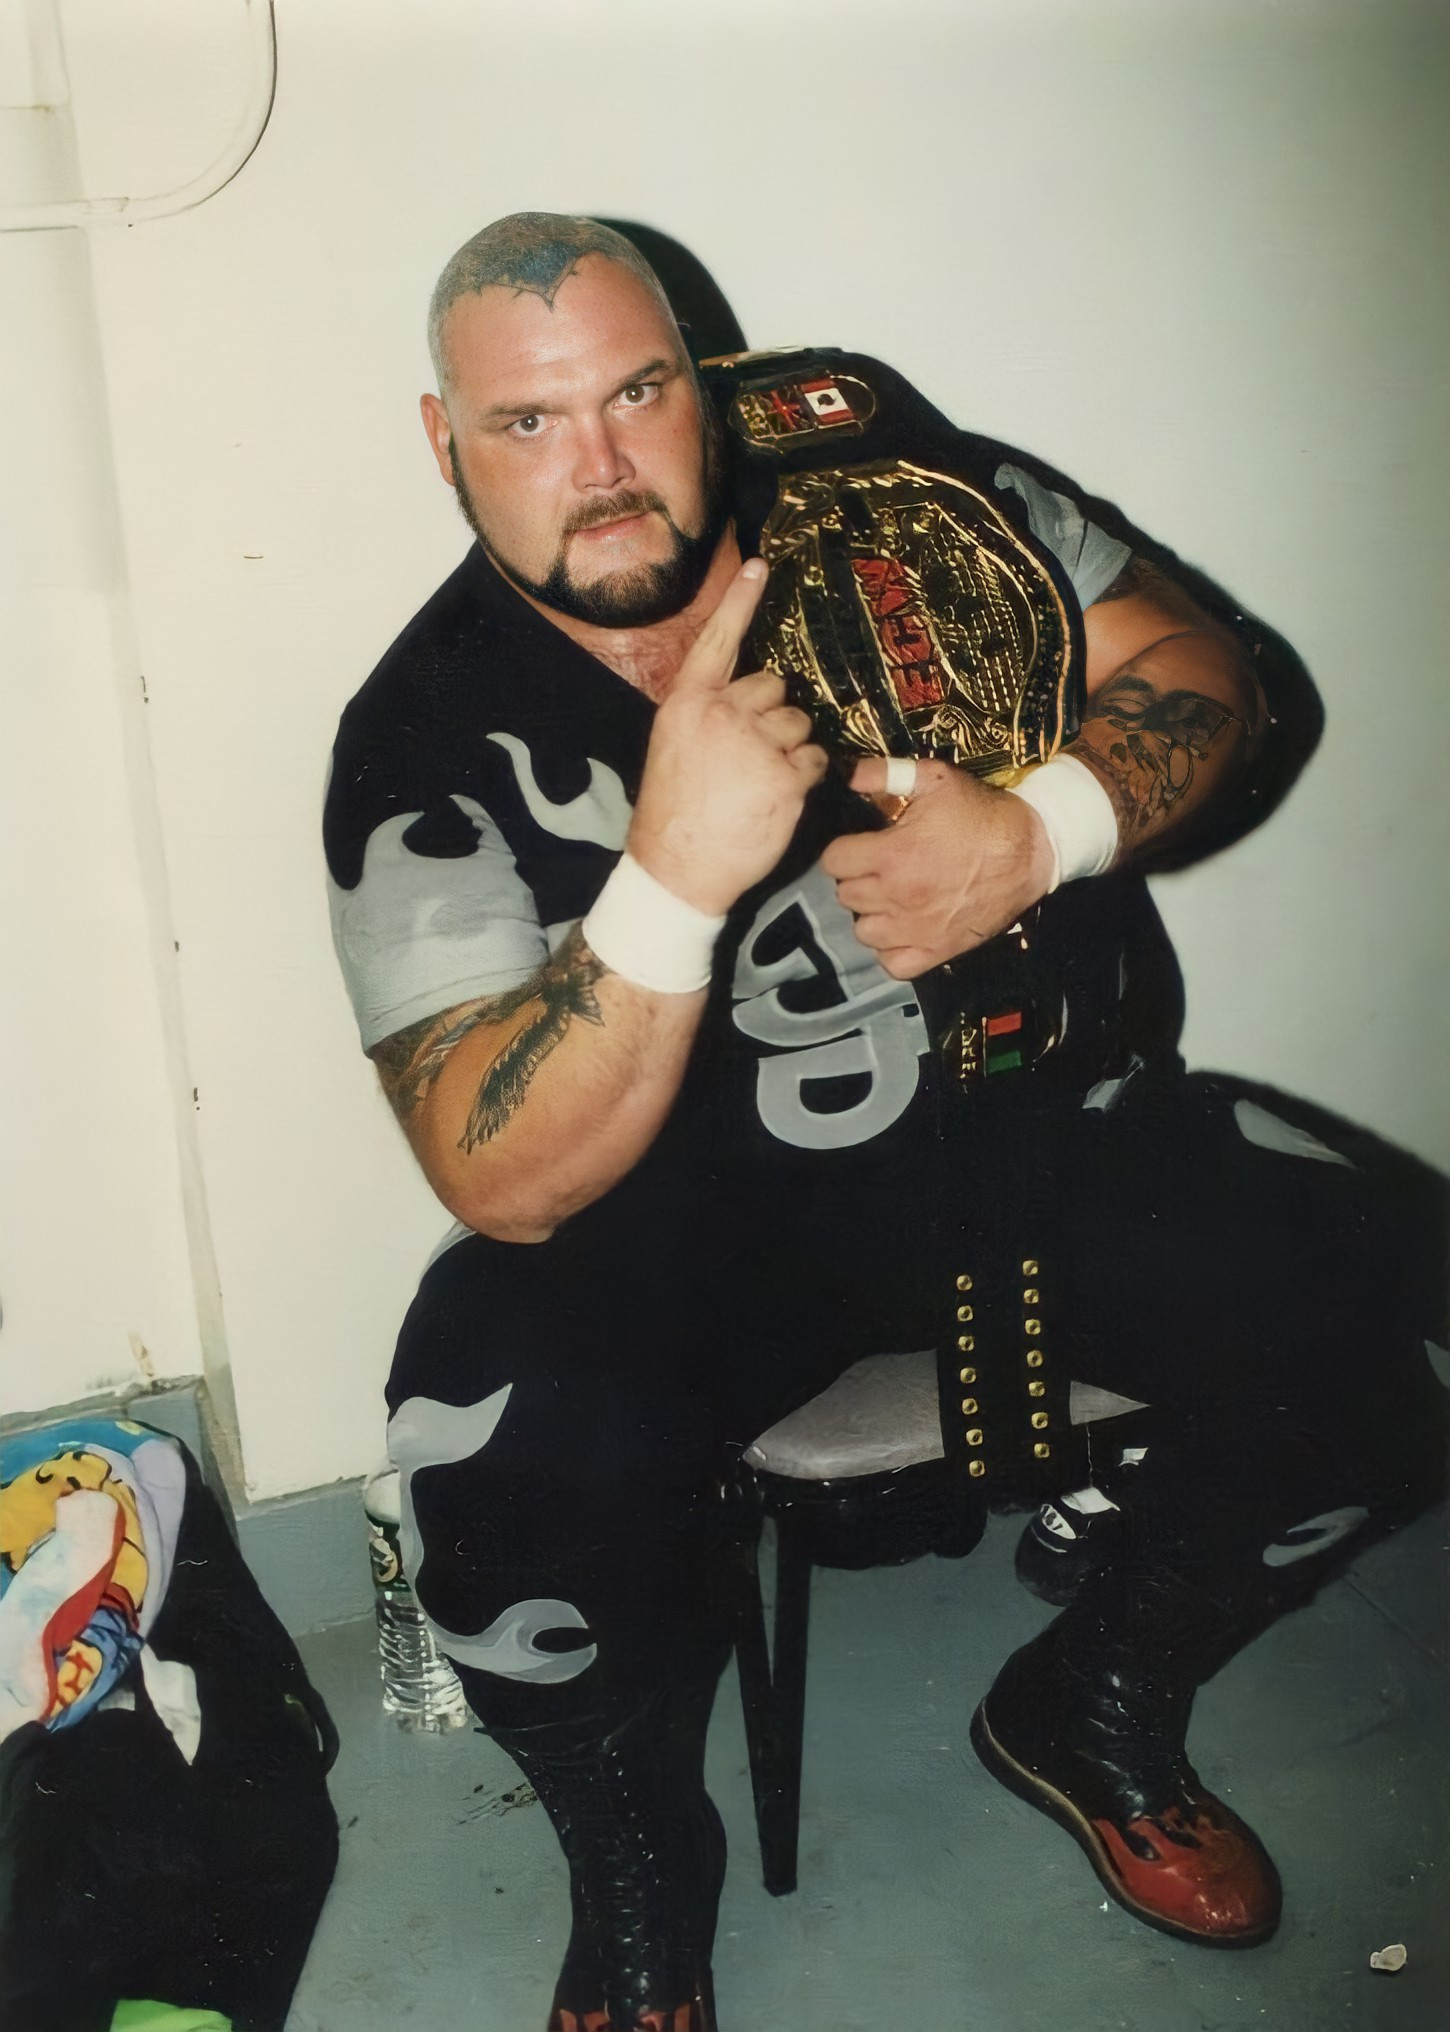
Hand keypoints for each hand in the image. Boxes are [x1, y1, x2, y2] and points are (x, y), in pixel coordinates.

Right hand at [628, 561, 828, 914]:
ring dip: (790, 751)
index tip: (759, 565)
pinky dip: (805, 779)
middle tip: (750, 759)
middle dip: (771, 719)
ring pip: (798, 726)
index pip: (717, 641)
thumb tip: (743, 703)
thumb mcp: (673, 749)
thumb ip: (706, 717)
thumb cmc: (674, 814)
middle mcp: (723, 714)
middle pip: (773, 689)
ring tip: (760, 784)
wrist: (677, 868)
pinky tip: (777, 800)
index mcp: (688, 704)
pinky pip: (814, 761)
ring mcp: (756, 743)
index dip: (739, 601)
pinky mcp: (785, 776)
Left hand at [821, 758, 1055, 977]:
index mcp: (891, 855)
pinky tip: (900, 931)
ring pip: (863, 931)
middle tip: (877, 869)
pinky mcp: (937, 951)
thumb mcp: (936, 780)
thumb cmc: (981, 814)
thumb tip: (847, 777)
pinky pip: (893, 964)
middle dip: (856, 879)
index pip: (834, 861)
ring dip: (871, 914)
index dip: (844, 850)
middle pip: (846, 895)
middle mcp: (897, 896)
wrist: (1031, 850)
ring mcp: (916, 929)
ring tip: (889, 899)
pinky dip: (891, 950)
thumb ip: (885, 774)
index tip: (859, 845)